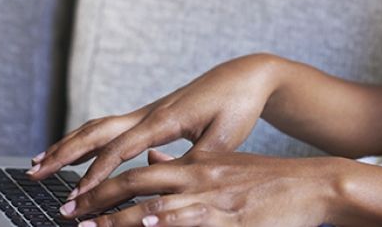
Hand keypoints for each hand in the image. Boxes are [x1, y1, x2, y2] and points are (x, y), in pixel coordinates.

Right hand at [30, 55, 282, 195]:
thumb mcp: (225, 138)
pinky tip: (74, 151)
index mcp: (164, 119)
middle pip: (96, 132)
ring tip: (39, 162)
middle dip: (64, 154)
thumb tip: (171, 179)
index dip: (96, 174)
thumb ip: (197, 160)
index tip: (76, 196)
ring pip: (98, 127)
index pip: (120, 149)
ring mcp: (147, 111)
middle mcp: (149, 112)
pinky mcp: (151, 114)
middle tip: (34, 174)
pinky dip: (87, 140)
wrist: (245, 76)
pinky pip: (111, 127)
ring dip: (68, 145)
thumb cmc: (237, 106)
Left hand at [56, 148, 337, 226]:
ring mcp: (214, 200)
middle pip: (138, 186)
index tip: (78, 198)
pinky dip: (165, 226)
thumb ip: (186, 164)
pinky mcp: (231, 220)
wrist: (313, 185)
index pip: (139, 172)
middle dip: (99, 201)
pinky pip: (190, 224)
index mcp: (197, 165)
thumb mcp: (225, 163)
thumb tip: (152, 161)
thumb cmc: (270, 180)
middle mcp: (200, 178)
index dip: (105, 185)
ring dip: (119, 221)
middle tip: (68, 214)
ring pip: (157, 208)